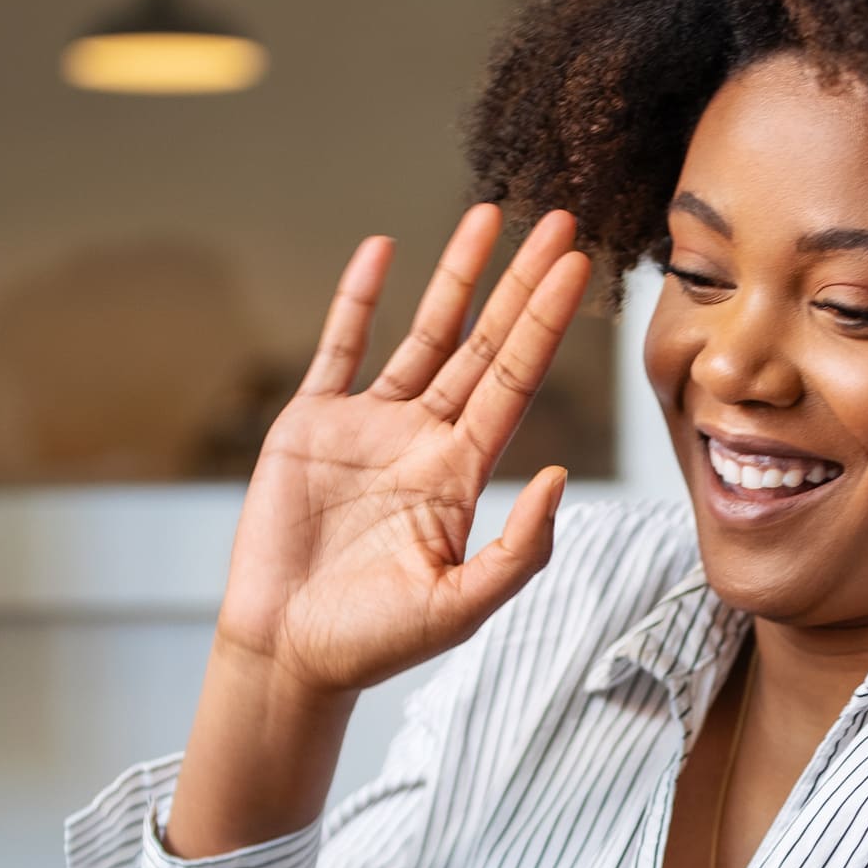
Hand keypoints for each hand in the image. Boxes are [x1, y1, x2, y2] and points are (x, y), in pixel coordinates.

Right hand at [217, 207, 591, 698]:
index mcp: (463, 474)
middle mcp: (424, 439)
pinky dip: (357, 299)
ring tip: (489, 215)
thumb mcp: (461, 605)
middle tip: (559, 223)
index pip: (517, 380)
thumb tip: (559, 476)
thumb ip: (518, 549)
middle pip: (484, 343)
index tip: (579, 269)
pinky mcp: (311, 424)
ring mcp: (368, 426)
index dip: (547, 323)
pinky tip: (383, 249)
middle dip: (521, 284)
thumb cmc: (374, 641)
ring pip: (422, 333)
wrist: (288, 652)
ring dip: (455, 276)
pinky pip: (339, 348)